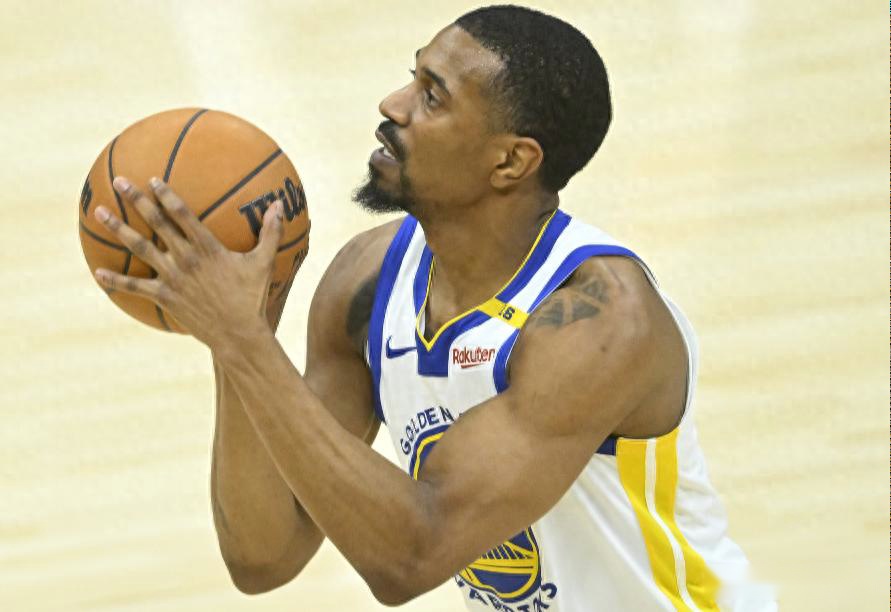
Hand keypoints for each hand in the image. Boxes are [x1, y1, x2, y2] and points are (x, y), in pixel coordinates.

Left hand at [93, 176, 282, 348]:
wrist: (238, 333)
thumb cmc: (252, 298)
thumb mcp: (264, 263)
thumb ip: (271, 232)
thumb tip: (280, 205)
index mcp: (207, 247)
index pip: (182, 213)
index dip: (166, 194)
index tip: (152, 179)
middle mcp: (185, 258)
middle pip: (155, 223)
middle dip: (136, 200)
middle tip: (119, 181)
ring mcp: (172, 277)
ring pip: (139, 248)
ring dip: (118, 229)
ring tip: (100, 213)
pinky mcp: (164, 296)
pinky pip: (134, 286)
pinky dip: (115, 280)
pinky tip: (97, 273)